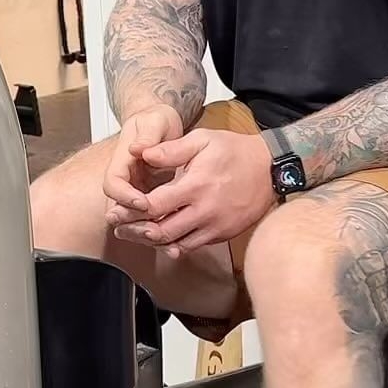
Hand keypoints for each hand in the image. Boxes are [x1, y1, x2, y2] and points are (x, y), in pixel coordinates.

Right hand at [101, 105, 184, 225]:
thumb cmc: (156, 121)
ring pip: (132, 218)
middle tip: (153, 230)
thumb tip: (138, 148)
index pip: (112, 184)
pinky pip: (148, 218)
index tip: (143, 202)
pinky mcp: (149, 197)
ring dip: (145, 230)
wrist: (161, 124)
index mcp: (121, 161)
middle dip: (134, 222)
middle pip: (118, 208)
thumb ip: (148, 135)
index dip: (124, 196)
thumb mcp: (155, 121)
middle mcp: (126, 179)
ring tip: (166, 240)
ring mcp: (135, 189)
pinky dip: (159, 228)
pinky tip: (175, 237)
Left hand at [111, 128, 273, 257]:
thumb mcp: (202, 140)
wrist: (271, 169)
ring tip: (134, 235)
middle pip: (161, 231)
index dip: (132, 211)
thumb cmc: (234, 151)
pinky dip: (173, 246)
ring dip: (152, 242)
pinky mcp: (222, 234)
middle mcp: (204, 210)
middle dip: (135, 231)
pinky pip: (192, 247)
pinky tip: (160, 240)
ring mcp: (214, 226)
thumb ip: (170, 149)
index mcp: (196, 185)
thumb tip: (140, 153)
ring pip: (175, 244)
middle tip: (118, 227)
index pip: (155, 206)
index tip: (116, 210)